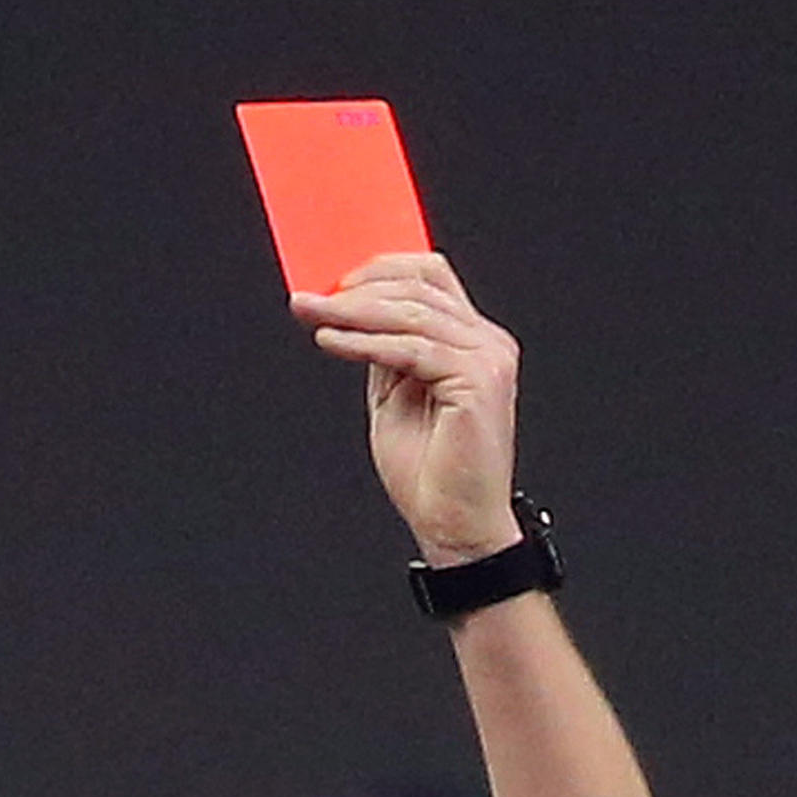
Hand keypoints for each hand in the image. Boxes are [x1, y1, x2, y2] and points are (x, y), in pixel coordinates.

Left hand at [291, 252, 524, 565]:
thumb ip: (383, 350)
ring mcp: (488, 360)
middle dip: (355, 289)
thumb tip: (348, 310)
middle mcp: (487, 344)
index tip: (330, 278)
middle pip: (419, 287)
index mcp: (473, 342)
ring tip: (311, 313)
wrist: (456, 527)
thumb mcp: (395, 396)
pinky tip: (330, 341)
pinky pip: (411, 348)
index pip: (431, 277)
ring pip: (411, 313)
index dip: (380, 268)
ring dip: (351, 311)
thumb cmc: (430, 473)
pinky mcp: (478, 381)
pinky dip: (364, 343)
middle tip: (308, 297)